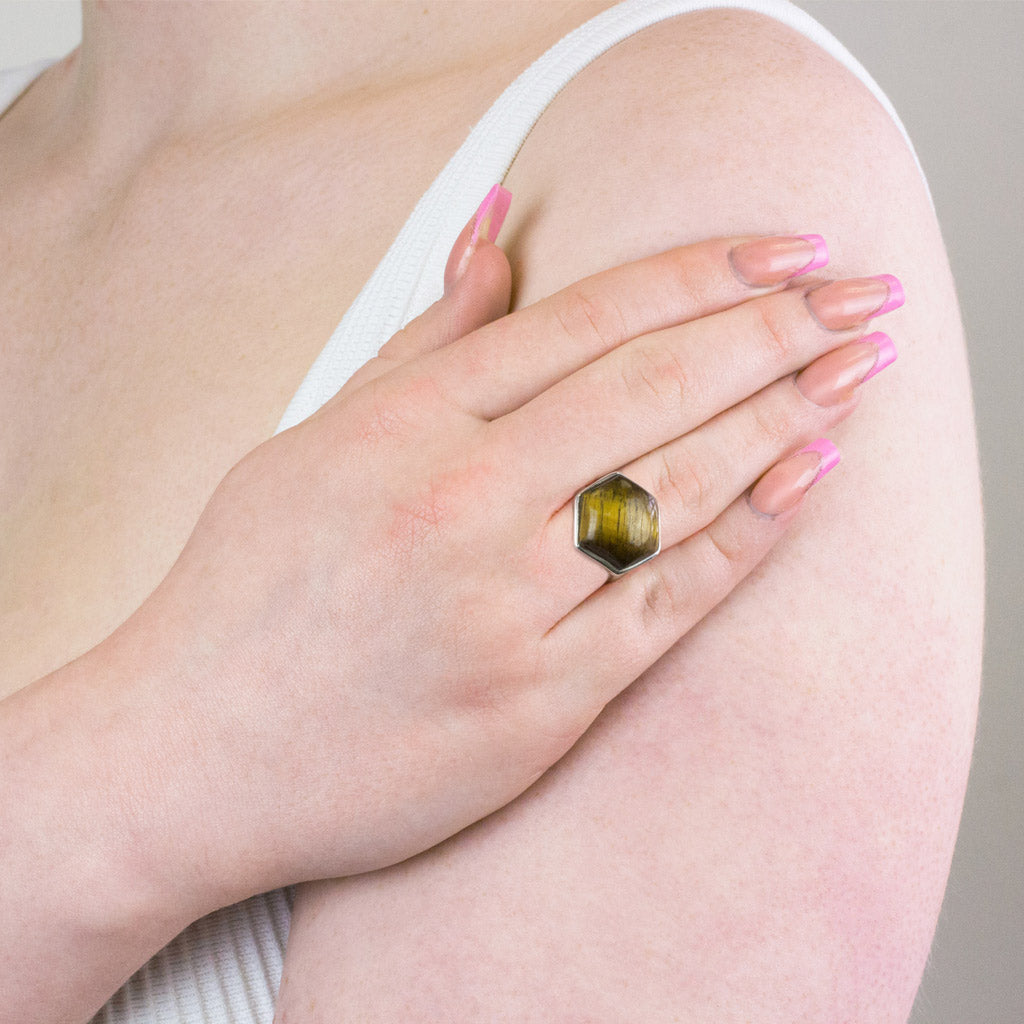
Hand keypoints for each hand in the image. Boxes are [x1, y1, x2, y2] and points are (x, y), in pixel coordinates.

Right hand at [125, 206, 900, 904]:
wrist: (195, 752)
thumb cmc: (245, 590)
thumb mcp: (315, 437)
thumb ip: (423, 339)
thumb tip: (497, 228)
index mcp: (401, 428)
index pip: (582, 321)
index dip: (697, 274)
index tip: (781, 251)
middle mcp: (459, 506)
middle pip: (650, 389)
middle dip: (770, 331)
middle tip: (858, 297)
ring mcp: (504, 610)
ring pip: (674, 487)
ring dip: (781, 417)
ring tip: (856, 370)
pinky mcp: (538, 706)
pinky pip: (667, 605)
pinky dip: (746, 536)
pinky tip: (806, 477)